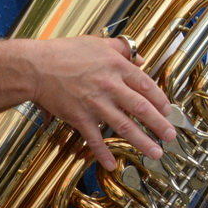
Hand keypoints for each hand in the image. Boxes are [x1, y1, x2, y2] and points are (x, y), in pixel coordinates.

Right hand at [23, 36, 175, 166]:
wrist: (36, 67)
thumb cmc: (64, 53)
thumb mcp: (97, 43)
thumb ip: (121, 49)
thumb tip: (140, 59)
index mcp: (116, 67)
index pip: (146, 85)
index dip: (160, 100)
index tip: (168, 111)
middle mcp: (109, 86)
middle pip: (141, 108)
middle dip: (159, 124)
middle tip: (171, 136)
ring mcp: (95, 103)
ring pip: (124, 125)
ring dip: (142, 141)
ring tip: (155, 153)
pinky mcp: (79, 117)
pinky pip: (94, 139)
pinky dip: (103, 153)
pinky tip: (112, 164)